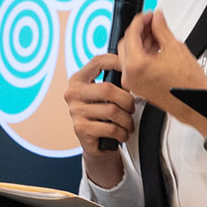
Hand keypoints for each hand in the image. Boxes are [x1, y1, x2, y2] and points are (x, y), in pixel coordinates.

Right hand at [64, 54, 134, 188]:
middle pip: (107, 89)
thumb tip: (133, 69)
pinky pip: (110, 128)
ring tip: (128, 124)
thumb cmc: (104, 117)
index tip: (132, 69)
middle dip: (127, 101)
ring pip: (112, 111)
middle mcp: (73, 94)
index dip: (118, 61)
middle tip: (131, 109)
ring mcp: (75, 111)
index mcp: (78, 80)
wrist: (97, 144)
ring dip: (127, 120)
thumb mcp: (106, 96)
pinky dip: (121, 133)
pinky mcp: (80, 128)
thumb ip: (114, 82)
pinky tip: (121, 134)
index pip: (98, 62)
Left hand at [118, 10, 206, 132]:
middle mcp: (129, 76)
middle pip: (126, 43)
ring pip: (129, 54)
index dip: (141, 20)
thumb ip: (162, 29)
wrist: (194, 105)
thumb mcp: (175, 48)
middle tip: (153, 22)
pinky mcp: (138, 86)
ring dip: (141, 41)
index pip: (131, 34)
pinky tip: (156, 46)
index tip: (150, 15)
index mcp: (135, 66)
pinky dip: (143, 53)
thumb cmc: (188, 85)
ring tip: (157, 33)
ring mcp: (132, 82)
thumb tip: (157, 18)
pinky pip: (134, 65)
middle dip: (139, 30)